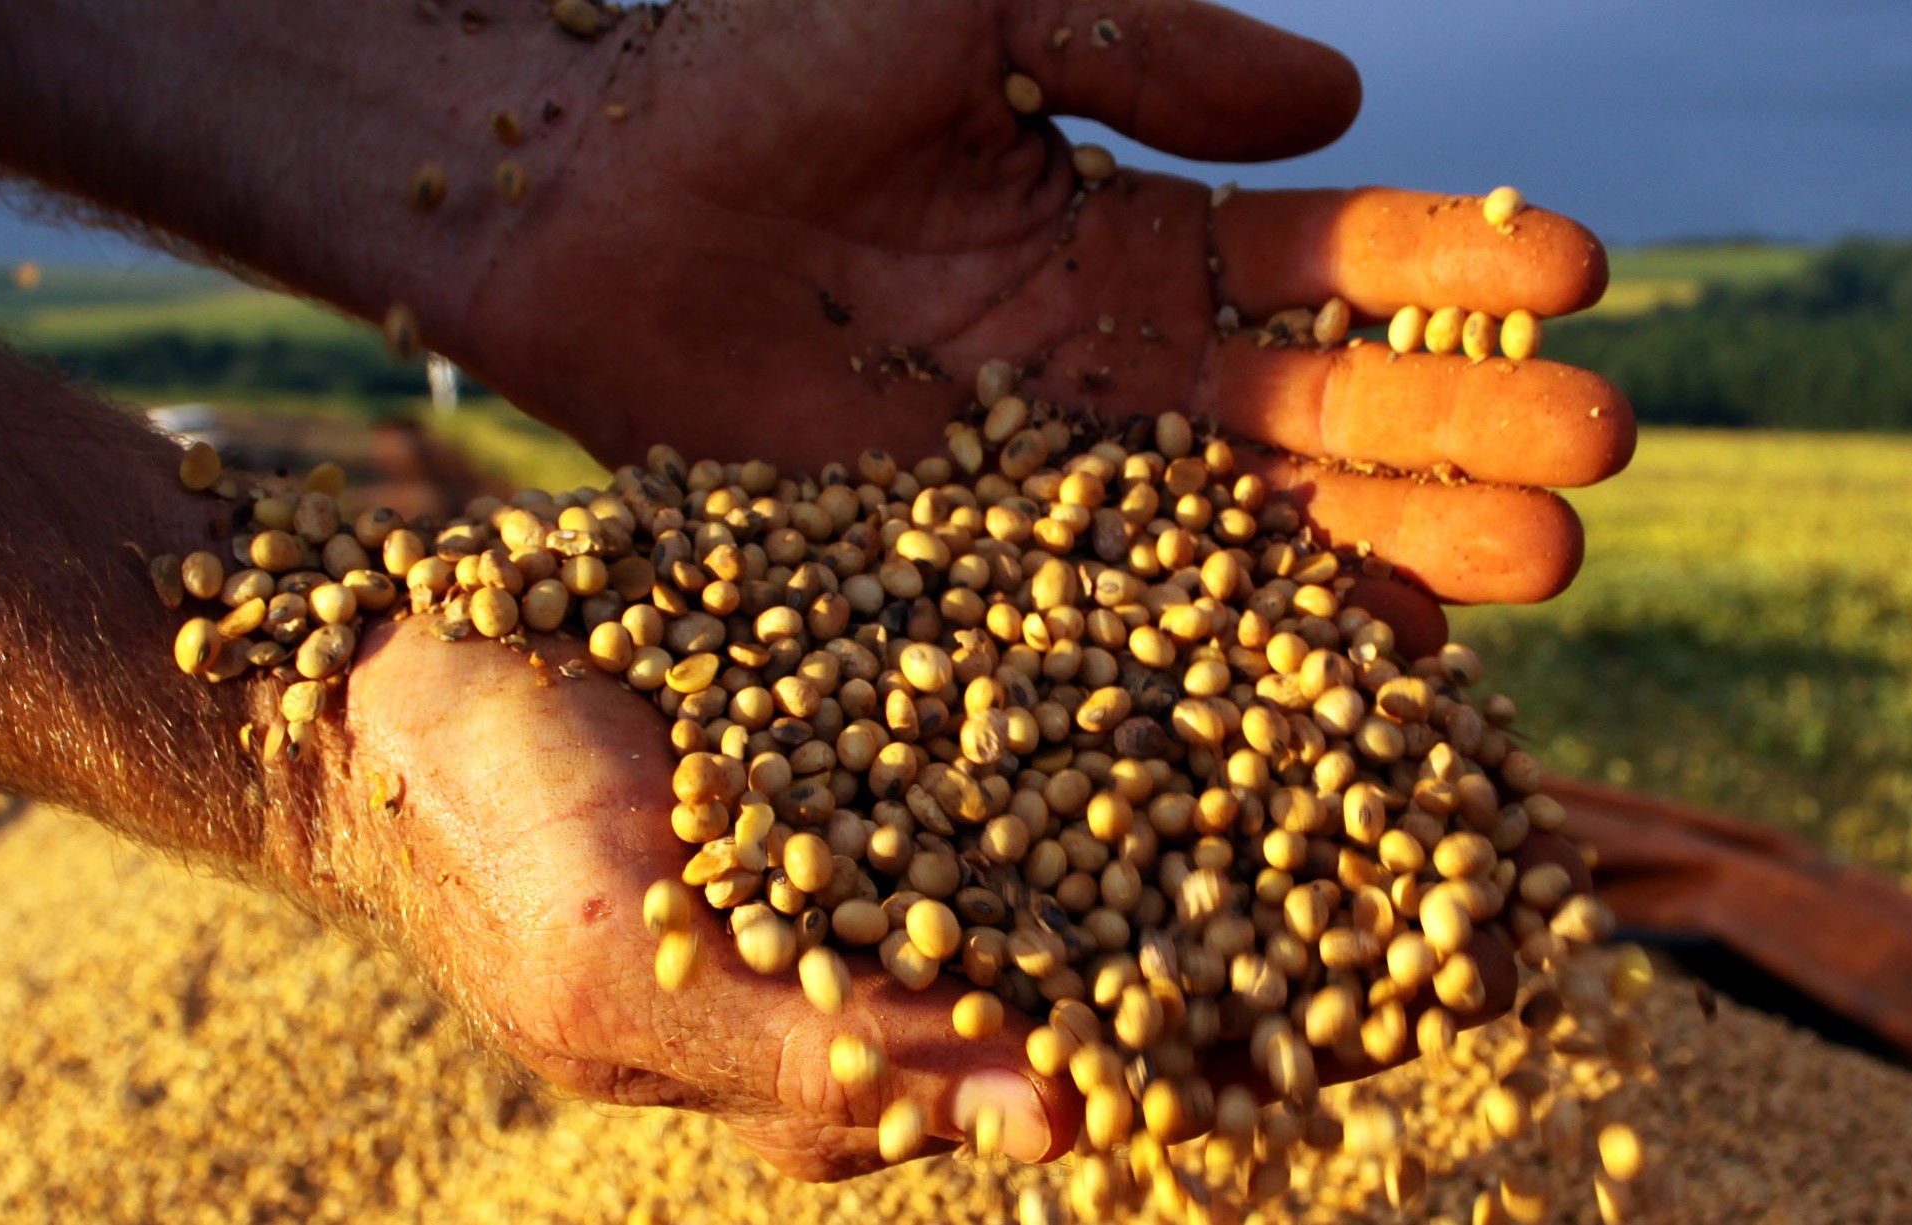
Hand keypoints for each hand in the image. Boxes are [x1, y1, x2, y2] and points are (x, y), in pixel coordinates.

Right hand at [320, 615, 1548, 1180]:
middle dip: (1330, 916)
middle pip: (1178, 937)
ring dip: (1296, 767)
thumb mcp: (635, 973)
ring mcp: (953, 794)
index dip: (1269, 1048)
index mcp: (902, 1043)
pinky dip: (1196, 640)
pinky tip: (1307, 588)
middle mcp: (953, 926)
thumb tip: (1060, 1126)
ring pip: (1160, 793)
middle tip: (1512, 876)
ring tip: (1457, 717)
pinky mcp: (936, 667)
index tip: (1434, 1012)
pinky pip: (1090, 660)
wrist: (400, 672)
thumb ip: (834, 1047)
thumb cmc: (492, 855)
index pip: (1124, 1069)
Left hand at [449, 0, 1629, 622]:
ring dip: (1402, 543)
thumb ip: (1142, 39)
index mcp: (1146, 231)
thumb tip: (1344, 99)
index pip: (1336, 257)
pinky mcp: (968, 569)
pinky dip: (1240, 645)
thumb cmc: (756, 57)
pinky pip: (1123, 614)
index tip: (1576, 265)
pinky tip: (1357, 664)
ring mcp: (1059, 481)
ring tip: (1537, 562)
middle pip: (1334, 409)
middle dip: (1471, 425)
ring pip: (1261, 524)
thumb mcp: (970, 5)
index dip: (1454, 262)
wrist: (567, 182)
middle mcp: (1128, 369)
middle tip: (1599, 447)